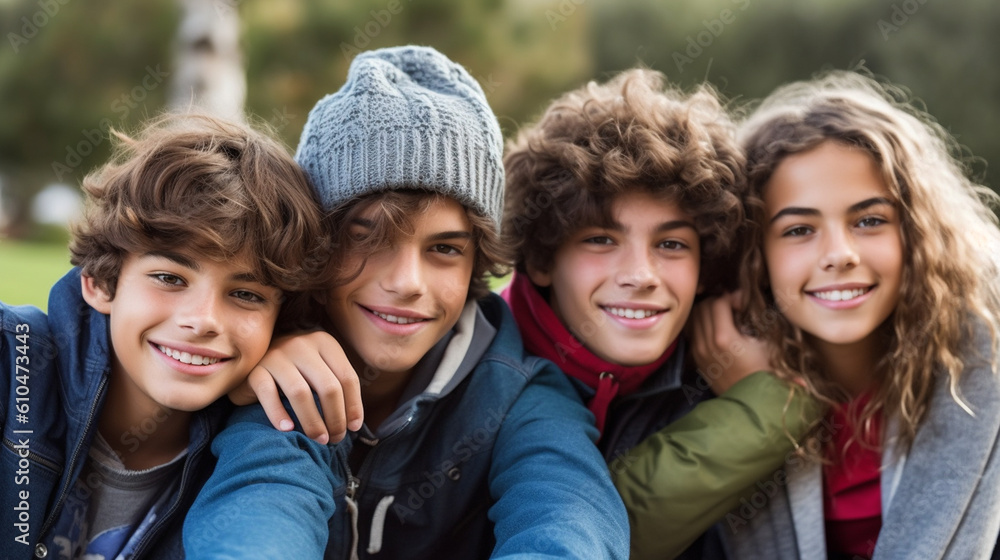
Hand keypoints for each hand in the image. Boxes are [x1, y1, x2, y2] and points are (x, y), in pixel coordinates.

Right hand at [229, 331, 363, 443]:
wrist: (251, 359)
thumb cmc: (295, 370)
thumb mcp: (320, 368)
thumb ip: (337, 385)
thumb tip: (354, 423)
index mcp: (324, 343)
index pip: (347, 377)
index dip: (354, 406)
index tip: (353, 428)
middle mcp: (301, 345)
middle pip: (328, 387)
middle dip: (336, 418)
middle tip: (335, 438)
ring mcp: (276, 355)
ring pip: (300, 393)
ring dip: (313, 421)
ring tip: (319, 439)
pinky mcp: (254, 370)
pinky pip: (268, 394)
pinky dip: (278, 414)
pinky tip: (287, 429)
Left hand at [690, 292, 772, 394]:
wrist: (752, 400)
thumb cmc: (764, 371)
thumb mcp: (767, 343)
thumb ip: (756, 319)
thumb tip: (747, 301)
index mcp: (724, 338)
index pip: (718, 302)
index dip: (731, 297)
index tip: (742, 303)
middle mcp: (706, 343)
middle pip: (703, 307)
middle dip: (718, 301)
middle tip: (732, 306)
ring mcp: (699, 351)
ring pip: (694, 318)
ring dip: (707, 311)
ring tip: (723, 316)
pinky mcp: (696, 358)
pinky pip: (692, 332)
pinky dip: (701, 324)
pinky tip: (715, 329)